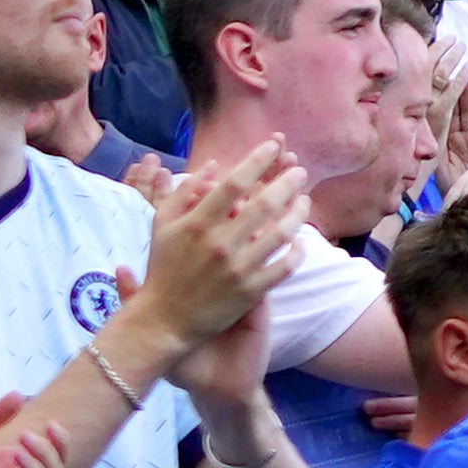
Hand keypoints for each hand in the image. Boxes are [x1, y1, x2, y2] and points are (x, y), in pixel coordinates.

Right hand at [129, 146, 306, 364]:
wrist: (162, 321)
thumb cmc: (163, 268)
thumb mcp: (162, 227)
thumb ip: (184, 193)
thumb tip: (212, 166)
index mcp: (196, 224)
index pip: (234, 184)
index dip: (257, 161)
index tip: (274, 146)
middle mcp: (219, 244)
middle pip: (265, 204)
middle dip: (288, 182)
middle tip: (300, 171)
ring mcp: (237, 268)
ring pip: (281, 233)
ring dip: (299, 213)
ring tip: (305, 200)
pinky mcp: (251, 291)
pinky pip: (285, 266)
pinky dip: (297, 250)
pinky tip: (299, 240)